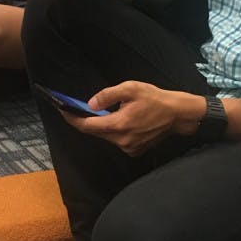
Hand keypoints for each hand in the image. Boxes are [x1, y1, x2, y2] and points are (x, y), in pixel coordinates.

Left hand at [63, 82, 200, 156]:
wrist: (178, 115)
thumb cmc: (154, 98)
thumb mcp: (130, 89)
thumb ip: (107, 95)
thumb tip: (89, 104)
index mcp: (119, 125)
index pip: (88, 126)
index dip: (73, 119)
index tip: (63, 111)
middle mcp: (122, 141)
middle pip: (95, 132)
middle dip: (85, 121)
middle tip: (76, 109)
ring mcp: (129, 148)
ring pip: (106, 136)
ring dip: (101, 126)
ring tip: (101, 112)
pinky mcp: (135, 151)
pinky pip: (117, 140)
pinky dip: (113, 131)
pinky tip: (118, 120)